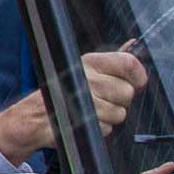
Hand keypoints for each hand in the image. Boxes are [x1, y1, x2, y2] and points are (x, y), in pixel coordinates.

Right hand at [0, 48, 148, 164]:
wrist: (35, 115)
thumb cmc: (62, 90)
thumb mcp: (85, 69)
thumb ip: (112, 60)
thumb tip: (133, 45)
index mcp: (90, 62)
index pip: (128, 63)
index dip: (138, 74)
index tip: (138, 82)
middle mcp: (88, 79)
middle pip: (127, 92)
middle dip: (120, 100)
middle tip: (104, 99)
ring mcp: (86, 101)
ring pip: (120, 113)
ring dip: (110, 116)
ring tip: (91, 111)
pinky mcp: (84, 123)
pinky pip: (108, 129)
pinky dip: (100, 128)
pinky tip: (86, 120)